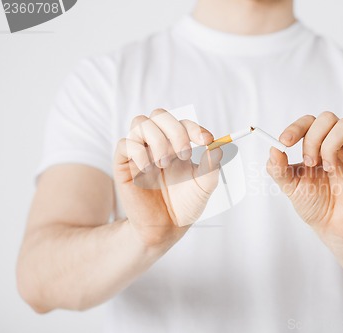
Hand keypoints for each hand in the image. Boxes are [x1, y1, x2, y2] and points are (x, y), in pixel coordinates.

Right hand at [114, 109, 221, 245]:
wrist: (166, 227)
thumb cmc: (185, 204)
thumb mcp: (204, 185)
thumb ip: (212, 166)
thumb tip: (218, 147)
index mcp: (177, 145)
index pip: (182, 123)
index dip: (194, 128)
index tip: (207, 140)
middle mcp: (158, 144)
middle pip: (159, 115)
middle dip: (175, 130)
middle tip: (184, 154)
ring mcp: (140, 152)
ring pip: (140, 123)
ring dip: (157, 139)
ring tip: (165, 163)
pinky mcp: (124, 164)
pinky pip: (124, 143)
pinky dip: (139, 152)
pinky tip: (148, 169)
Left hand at [267, 112, 342, 242]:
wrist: (335, 226)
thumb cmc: (315, 204)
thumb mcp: (290, 187)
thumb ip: (278, 168)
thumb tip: (272, 148)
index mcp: (316, 145)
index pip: (308, 122)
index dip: (295, 128)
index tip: (284, 142)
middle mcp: (335, 143)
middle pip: (326, 118)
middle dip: (313, 138)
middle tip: (309, 162)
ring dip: (330, 145)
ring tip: (329, 168)